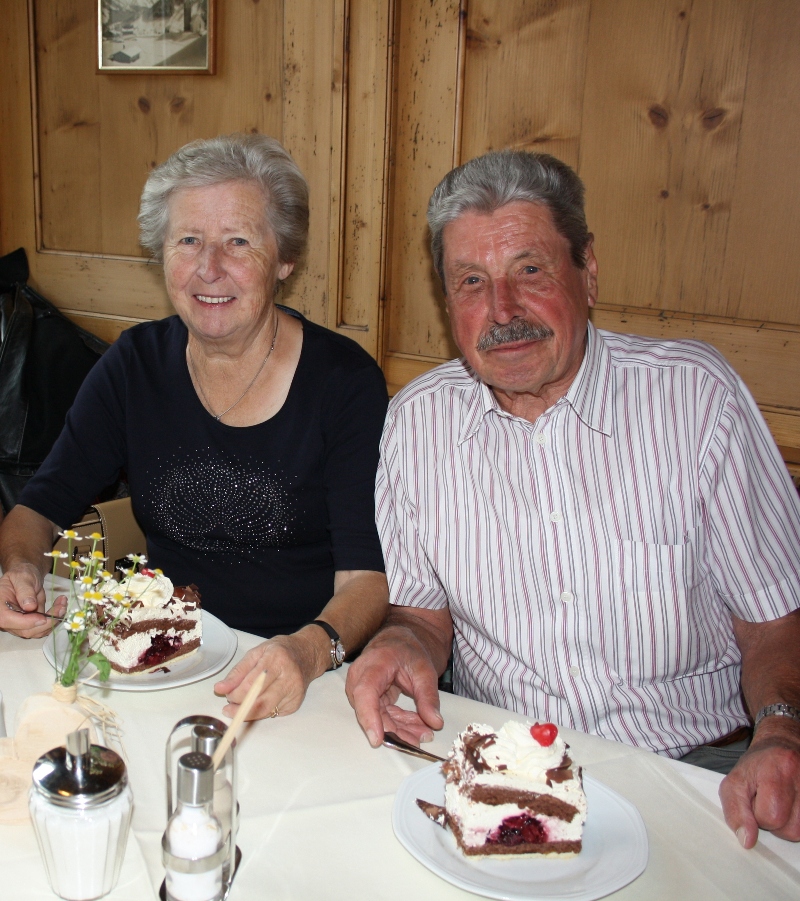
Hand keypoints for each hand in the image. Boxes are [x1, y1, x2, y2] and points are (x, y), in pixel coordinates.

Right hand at [0, 564, 66, 637]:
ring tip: (62, 604)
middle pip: (25, 631)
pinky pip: (44, 627)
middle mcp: (8, 619)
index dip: (25, 622)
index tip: (42, 617)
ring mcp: (21, 623)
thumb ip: (24, 590)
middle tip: (61, 607)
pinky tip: (61, 605)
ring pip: (37, 631)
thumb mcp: (22, 577)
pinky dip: (55, 619)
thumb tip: (29, 606)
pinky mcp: (32, 623)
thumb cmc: (21, 575)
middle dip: (46, 622)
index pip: (7, 619)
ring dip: (54, 621)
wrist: (26, 577)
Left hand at [213, 634, 319, 720]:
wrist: (307, 654)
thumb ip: (238, 671)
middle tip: (229, 708)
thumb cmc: (280, 651)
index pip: (251, 684)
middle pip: (260, 702)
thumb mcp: (257, 653)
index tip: (226, 694)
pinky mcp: (296, 703)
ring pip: (266, 711)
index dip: (235, 694)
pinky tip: (258, 703)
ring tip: (239, 707)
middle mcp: (288, 676)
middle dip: (240, 708)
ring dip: (248, 713)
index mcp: (276, 659)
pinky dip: (261, 711)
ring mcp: (294, 691)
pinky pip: (273, 713)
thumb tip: (220, 688)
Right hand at [345, 630, 443, 748]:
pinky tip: (418, 728)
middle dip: (396, 730)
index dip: (369, 717)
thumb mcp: (424, 670)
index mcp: (373, 664)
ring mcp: (362, 689)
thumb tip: (436, 723)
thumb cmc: (408, 649)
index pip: (365, 693)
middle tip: (420, 739)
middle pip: (372, 711)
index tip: (377, 739)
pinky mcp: (370, 699)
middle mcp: (361, 678)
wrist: (399, 641)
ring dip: (401, 729)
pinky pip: (384, 716)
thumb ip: (429, 696)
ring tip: (425, 734)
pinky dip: (401, 723)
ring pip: (378, 717)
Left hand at [719, 718, 799, 846]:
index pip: (770, 817)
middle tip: (768, 803)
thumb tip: (747, 841)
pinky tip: (792, 808)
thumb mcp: (734, 783)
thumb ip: (735, 811)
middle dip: (774, 822)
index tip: (755, 800)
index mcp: (778, 771)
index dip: (757, 815)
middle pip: (790, 829)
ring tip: (781, 805)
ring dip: (788, 825)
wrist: (781, 747)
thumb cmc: (757, 766)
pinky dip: (797, 822)